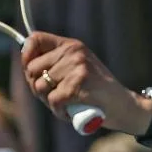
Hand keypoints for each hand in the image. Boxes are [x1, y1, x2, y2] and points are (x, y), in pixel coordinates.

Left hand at [21, 32, 151, 134]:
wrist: (125, 105)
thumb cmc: (98, 91)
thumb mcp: (79, 68)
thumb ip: (57, 64)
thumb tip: (27, 67)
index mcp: (72, 46)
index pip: (36, 39)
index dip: (26, 55)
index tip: (30, 70)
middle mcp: (74, 53)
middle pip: (32, 69)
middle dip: (37, 87)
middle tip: (54, 96)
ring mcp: (77, 68)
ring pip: (40, 87)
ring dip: (49, 101)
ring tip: (66, 104)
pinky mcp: (78, 86)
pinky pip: (53, 101)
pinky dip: (59, 111)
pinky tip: (71, 112)